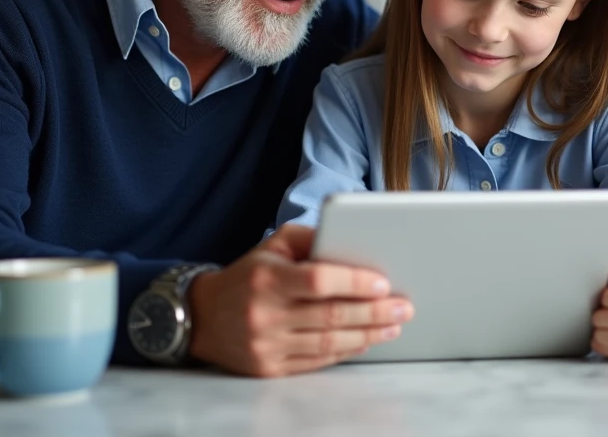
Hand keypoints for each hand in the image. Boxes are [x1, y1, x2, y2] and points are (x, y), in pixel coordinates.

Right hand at [187, 224, 413, 376]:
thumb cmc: (248, 275)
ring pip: (327, 343)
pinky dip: (345, 351)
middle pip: (330, 316)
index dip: (353, 282)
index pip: (317, 281)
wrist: (203, 316)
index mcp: (266, 278)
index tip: (383, 283)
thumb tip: (352, 240)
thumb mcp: (272, 245)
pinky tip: (366, 341)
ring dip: (367, 335)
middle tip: (404, 307)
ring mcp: (266, 345)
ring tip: (394, 325)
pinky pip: (316, 362)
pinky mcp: (269, 369)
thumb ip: (310, 238)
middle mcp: (265, 314)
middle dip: (374, 312)